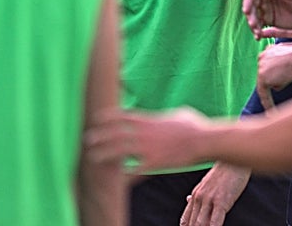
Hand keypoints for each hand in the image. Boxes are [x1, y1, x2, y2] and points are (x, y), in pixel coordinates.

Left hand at [85, 107, 208, 173]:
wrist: (204, 141)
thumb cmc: (194, 126)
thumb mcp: (179, 114)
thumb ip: (167, 116)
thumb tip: (169, 115)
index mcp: (148, 120)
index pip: (121, 116)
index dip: (107, 117)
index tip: (96, 119)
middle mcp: (144, 133)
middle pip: (115, 133)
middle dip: (99, 137)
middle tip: (87, 140)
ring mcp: (147, 148)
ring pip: (119, 151)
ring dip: (104, 154)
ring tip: (93, 157)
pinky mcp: (154, 163)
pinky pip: (134, 170)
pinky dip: (124, 174)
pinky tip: (116, 177)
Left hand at [182, 162, 249, 225]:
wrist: (233, 160)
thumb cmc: (223, 173)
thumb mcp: (206, 183)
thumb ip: (198, 193)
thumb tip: (188, 200)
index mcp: (195, 195)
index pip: (186, 218)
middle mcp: (199, 198)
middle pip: (193, 223)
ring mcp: (210, 200)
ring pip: (201, 223)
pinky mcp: (222, 201)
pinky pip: (215, 220)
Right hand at [242, 0, 291, 37]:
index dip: (247, 0)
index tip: (246, 11)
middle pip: (250, 3)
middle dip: (250, 14)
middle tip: (253, 25)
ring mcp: (265, 5)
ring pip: (252, 14)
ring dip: (252, 23)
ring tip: (257, 33)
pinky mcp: (267, 17)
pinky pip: (257, 23)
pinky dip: (256, 30)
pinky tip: (259, 36)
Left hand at [256, 41, 291, 109]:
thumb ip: (283, 68)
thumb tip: (280, 81)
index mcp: (269, 50)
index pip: (268, 67)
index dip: (274, 77)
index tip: (277, 85)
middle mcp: (262, 56)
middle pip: (266, 75)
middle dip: (274, 83)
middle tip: (278, 97)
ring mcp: (261, 66)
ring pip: (267, 84)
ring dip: (275, 92)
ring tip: (278, 105)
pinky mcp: (262, 77)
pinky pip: (263, 93)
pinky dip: (268, 103)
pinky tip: (271, 112)